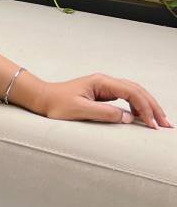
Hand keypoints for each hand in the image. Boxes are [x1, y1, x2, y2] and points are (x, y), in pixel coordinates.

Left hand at [34, 72, 171, 127]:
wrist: (42, 98)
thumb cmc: (56, 104)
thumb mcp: (80, 110)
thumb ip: (104, 113)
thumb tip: (128, 118)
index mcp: (101, 82)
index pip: (131, 93)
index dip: (145, 108)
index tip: (153, 124)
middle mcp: (105, 81)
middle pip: (137, 91)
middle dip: (153, 107)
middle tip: (166, 124)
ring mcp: (104, 87)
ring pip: (133, 93)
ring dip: (148, 106)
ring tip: (159, 122)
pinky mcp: (102, 94)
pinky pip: (126, 98)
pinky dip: (137, 107)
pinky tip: (142, 117)